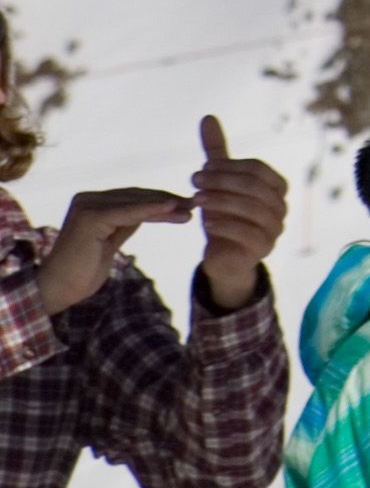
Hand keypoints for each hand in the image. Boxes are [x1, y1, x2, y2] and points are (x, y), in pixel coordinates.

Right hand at [34, 180, 192, 317]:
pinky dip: (151, 209)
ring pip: (135, 203)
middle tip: (195, 204)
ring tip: (190, 209)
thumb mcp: (109, 244)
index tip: (186, 205)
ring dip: (166, 205)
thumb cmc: (81, 273)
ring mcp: (87, 206)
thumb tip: (147, 212)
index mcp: (92, 204)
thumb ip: (123, 226)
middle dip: (167, 201)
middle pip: (136, 197)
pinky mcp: (91, 217)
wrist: (57, 290)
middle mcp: (88, 199)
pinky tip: (171, 207)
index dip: (160, 201)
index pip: (133, 199)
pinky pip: (128, 212)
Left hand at [192, 116, 285, 312]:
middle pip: (254, 187)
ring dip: (221, 201)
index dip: (229, 166)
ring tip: (196, 199)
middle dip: (223, 182)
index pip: (257, 169)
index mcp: (276, 187)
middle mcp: (281, 207)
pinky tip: (206, 221)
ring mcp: (275, 229)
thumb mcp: (219, 182)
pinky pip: (247, 234)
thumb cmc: (225, 214)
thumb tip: (207, 117)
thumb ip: (216, 152)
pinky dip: (226, 225)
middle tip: (194, 181)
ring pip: (251, 209)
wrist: (225, 256)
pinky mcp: (263, 249)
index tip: (202, 168)